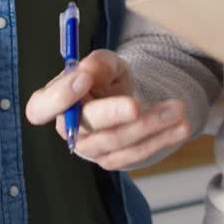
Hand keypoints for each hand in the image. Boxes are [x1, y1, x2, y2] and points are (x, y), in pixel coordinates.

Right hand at [25, 49, 191, 170]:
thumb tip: (88, 69)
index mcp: (52, 102)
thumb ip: (97, 64)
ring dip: (150, 127)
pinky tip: (182, 127)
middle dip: (114, 114)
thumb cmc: (105, 78)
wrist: (124, 98)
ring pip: (118, 142)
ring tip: (178, 110)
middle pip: (87, 127)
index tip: (83, 79)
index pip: (40, 108)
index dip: (58, 97)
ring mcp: (91, 149)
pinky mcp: (115, 159)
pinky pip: (138, 154)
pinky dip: (162, 140)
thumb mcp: (105, 63)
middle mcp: (68, 130)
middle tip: (136, 105)